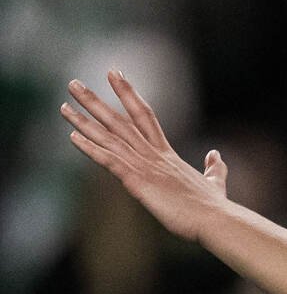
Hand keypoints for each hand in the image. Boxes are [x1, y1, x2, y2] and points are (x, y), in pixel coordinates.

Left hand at [61, 71, 230, 243]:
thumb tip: (215, 154)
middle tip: (73, 84)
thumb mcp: (214, 182)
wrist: (215, 219)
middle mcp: (153, 154)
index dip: (128, 94)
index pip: (144, 116)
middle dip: (95, 101)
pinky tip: (73, 137)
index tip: (114, 74)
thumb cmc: (214, 206)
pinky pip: (110, 162)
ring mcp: (145, 167)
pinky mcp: (139, 182)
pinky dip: (91, 149)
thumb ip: (213, 167)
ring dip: (84, 122)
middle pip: (120, 120)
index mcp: (167, 154)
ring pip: (110, 138)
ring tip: (63, 107)